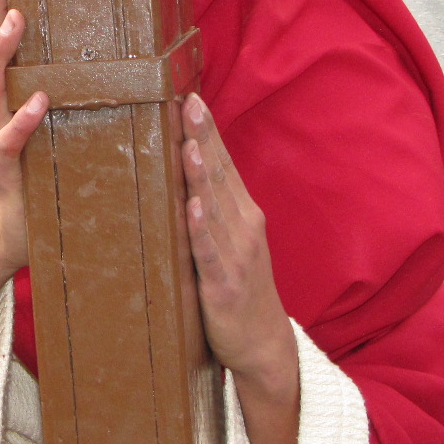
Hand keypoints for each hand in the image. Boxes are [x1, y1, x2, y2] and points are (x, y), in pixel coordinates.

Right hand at [0, 0, 46, 371]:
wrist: (1, 241)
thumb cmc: (31, 188)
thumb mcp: (44, 141)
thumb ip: (62, 109)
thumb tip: (98, 72)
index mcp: (6, 106)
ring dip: (3, 54)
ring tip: (17, 21)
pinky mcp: (10, 175)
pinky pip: (11, 145)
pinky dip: (23, 123)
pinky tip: (38, 102)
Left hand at [181, 93, 293, 379]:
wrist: (264, 346)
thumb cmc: (240, 292)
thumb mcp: (230, 245)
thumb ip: (210, 212)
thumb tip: (179, 178)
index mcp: (243, 215)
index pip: (223, 164)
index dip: (207, 131)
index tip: (189, 96)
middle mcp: (243, 228)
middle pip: (219, 175)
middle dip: (203, 138)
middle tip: (186, 102)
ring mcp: (235, 256)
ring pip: (214, 207)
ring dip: (201, 175)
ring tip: (188, 144)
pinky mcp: (222, 286)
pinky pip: (208, 253)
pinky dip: (201, 229)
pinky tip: (192, 207)